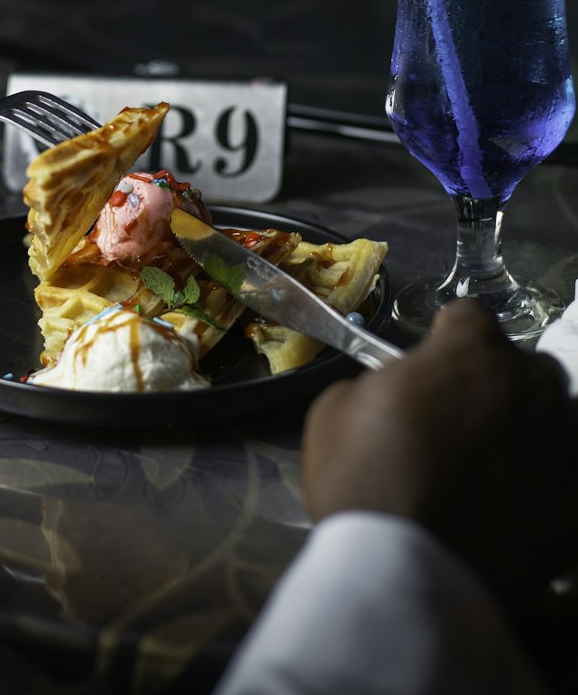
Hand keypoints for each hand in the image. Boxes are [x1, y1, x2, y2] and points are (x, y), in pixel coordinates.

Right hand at [302, 299, 577, 606]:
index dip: (445, 340)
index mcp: (472, 352)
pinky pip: (561, 475)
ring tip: (486, 469)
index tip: (429, 367)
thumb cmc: (365, 479)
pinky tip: (505, 506)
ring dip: (521, 430)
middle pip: (519, 366)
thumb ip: (382, 381)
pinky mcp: (576, 503)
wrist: (407, 574)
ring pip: (549, 418)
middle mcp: (531, 386)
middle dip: (492, 384)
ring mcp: (563, 444)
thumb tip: (399, 390)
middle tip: (456, 422)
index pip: (469, 317)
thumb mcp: (337, 408)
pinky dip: (538, 483)